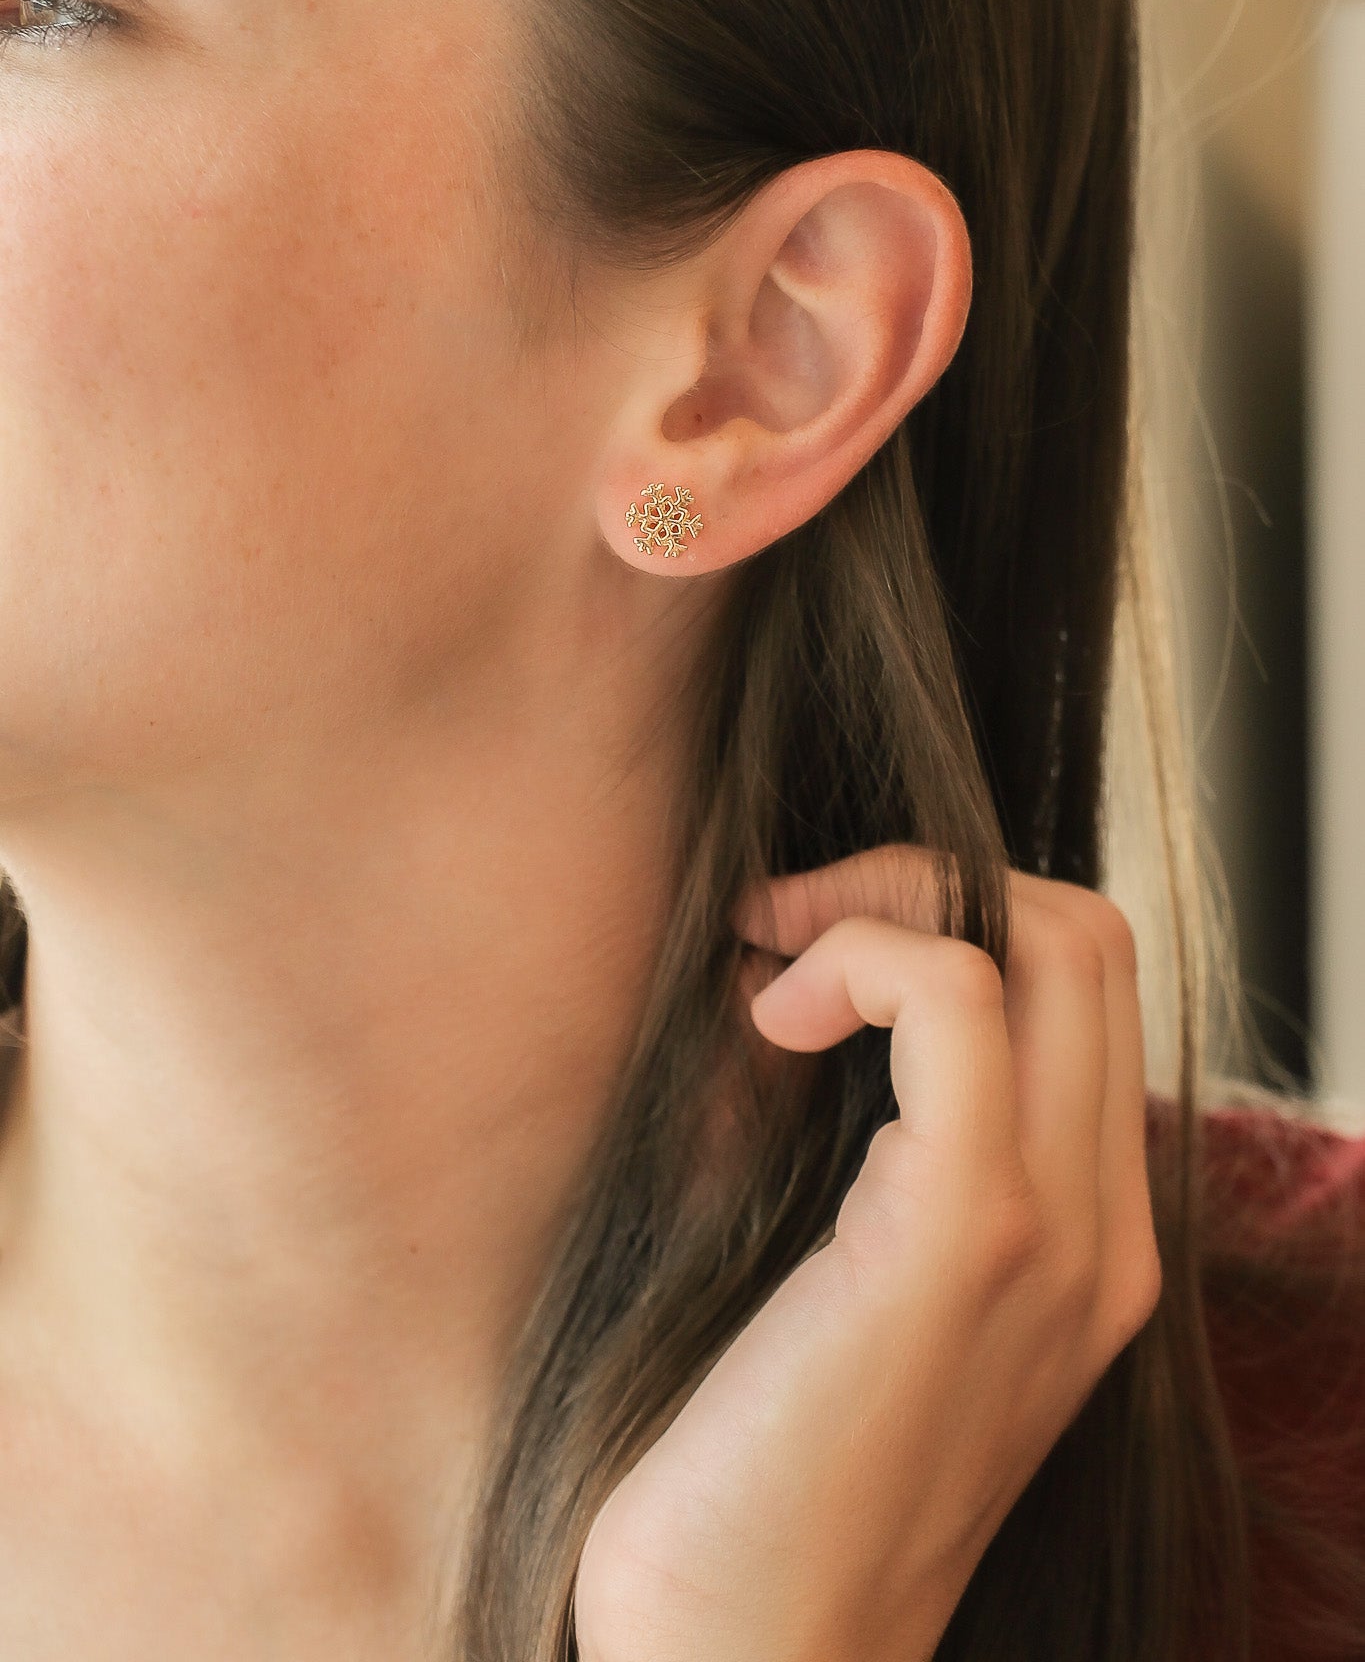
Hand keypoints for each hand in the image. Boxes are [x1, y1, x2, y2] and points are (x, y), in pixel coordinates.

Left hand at [571, 845, 1160, 1661]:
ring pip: (1054, 939)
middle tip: (790, 928)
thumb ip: (864, 1147)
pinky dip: (866, 953)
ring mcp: (1052, 1234)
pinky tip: (775, 1017)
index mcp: (1082, 1246)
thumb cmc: (753, 1469)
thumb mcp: (841, 1288)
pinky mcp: (966, 1233)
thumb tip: (785, 979)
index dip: (957, 917)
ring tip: (775, 960)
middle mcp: (1101, 1236)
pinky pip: (956, 995)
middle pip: (1090, 939)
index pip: (1087, 995)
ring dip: (895, 897)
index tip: (807, 951)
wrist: (747, 1659)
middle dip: (930, 876)